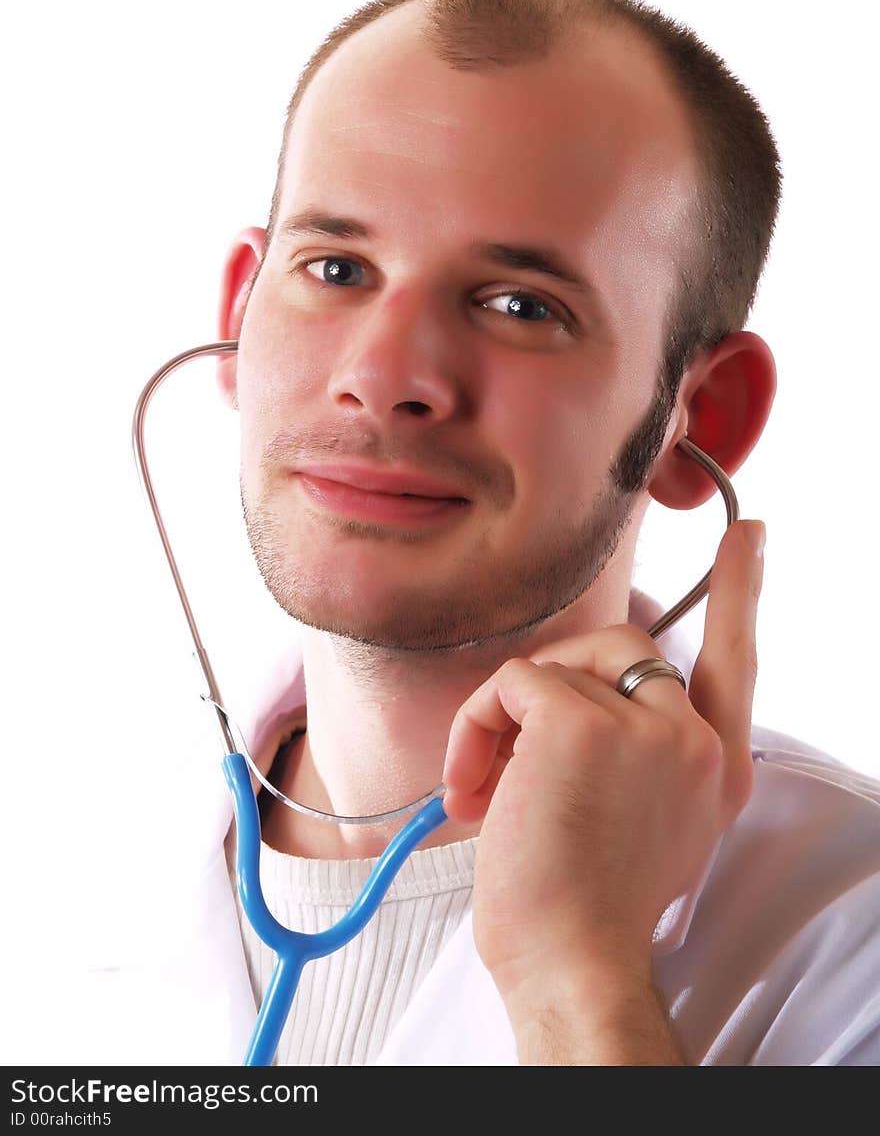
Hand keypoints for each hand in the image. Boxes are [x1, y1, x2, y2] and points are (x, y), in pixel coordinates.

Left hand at [441, 518, 765, 1003]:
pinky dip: (475, 725)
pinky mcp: (584, 723)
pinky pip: (512, 682)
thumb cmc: (581, 909)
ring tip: (484, 785)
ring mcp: (646, 727)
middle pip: (620, 649)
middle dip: (553, 681)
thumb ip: (631, 754)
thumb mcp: (636, 824)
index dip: (740, 590)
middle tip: (505, 749)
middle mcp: (695, 742)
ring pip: (557, 665)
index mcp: (715, 768)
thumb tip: (562, 699)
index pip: (736, 659)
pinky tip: (473, 786)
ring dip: (503, 719)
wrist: (568, 965)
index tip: (746, 535)